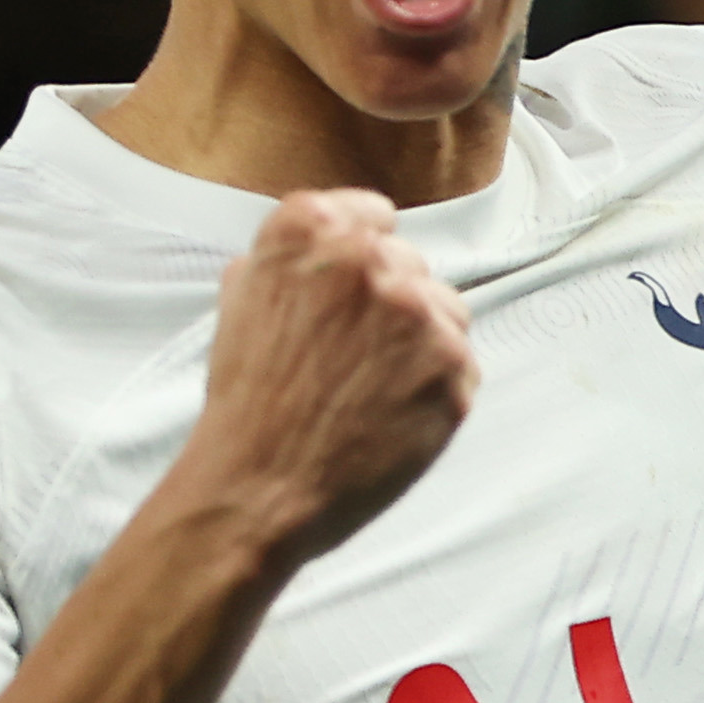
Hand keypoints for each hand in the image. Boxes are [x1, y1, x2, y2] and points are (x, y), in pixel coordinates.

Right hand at [185, 191, 479, 569]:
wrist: (259, 488)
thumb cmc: (246, 405)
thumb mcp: (241, 306)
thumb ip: (284, 261)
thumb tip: (320, 245)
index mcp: (310, 231)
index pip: (373, 214)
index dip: (367, 250)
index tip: (359, 283)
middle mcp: (369, 261)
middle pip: (411, 264)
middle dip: (391, 304)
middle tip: (353, 356)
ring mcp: (418, 313)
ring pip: (446, 309)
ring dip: (422, 341)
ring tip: (371, 389)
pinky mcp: (453, 366)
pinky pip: (463, 365)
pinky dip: (437, 390)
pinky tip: (392, 415)